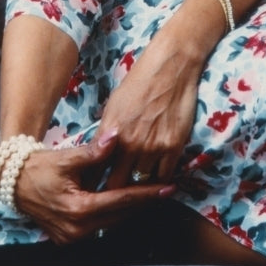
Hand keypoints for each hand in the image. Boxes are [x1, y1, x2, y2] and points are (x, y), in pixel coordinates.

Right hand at [13, 132, 172, 244]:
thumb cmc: (41, 167)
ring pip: (111, 224)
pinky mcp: (68, 238)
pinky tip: (126, 202)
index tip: (168, 188)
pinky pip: (99, 227)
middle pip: (119, 216)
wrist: (14, 184)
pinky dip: (113, 214)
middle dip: (143, 203)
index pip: (120, 201)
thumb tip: (117, 135)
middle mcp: (77, 229)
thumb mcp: (68, 157)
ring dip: (130, 210)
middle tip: (166, 190)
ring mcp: (72, 237)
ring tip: (152, 195)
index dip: (146, 194)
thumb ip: (94, 151)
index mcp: (79, 209)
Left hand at [98, 31, 202, 190]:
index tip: (91, 193)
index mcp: (111, 132)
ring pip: (141, 184)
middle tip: (112, 199)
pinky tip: (155, 180)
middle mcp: (130, 142)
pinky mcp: (173, 146)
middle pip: (117, 184)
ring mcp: (153, 146)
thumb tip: (98, 153)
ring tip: (133, 194)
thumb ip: (106, 132)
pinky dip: (158, 181)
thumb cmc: (139, 81)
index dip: (93, 184)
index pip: (97, 169)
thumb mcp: (114, 105)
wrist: (170, 67)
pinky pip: (163, 176)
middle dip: (113, 193)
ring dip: (137, 189)